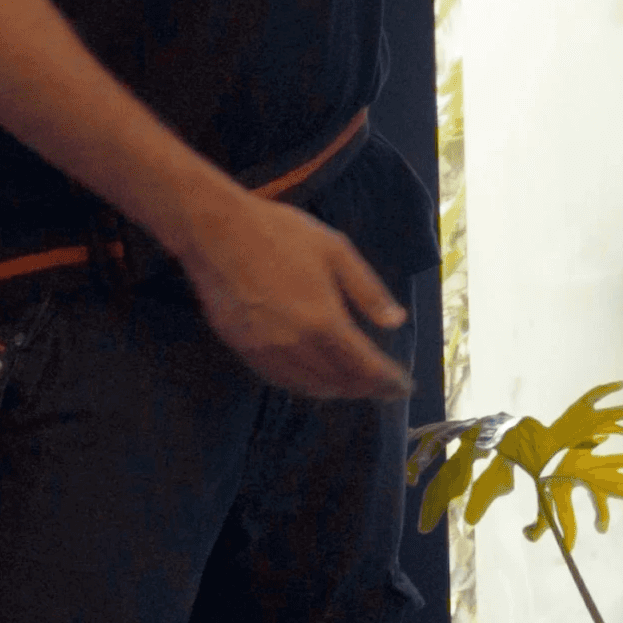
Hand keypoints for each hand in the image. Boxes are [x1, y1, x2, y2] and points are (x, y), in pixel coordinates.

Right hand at [178, 190, 411, 398]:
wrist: (218, 233)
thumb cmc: (281, 234)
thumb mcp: (335, 249)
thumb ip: (367, 290)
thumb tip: (396, 322)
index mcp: (324, 320)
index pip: (364, 365)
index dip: (387, 381)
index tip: (404, 387)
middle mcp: (296, 346)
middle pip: (339, 381)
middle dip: (366, 388)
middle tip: (384, 387)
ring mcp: (267, 352)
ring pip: (310, 386)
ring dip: (337, 390)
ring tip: (356, 386)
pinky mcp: (244, 351)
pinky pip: (281, 380)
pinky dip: (306, 385)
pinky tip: (315, 378)